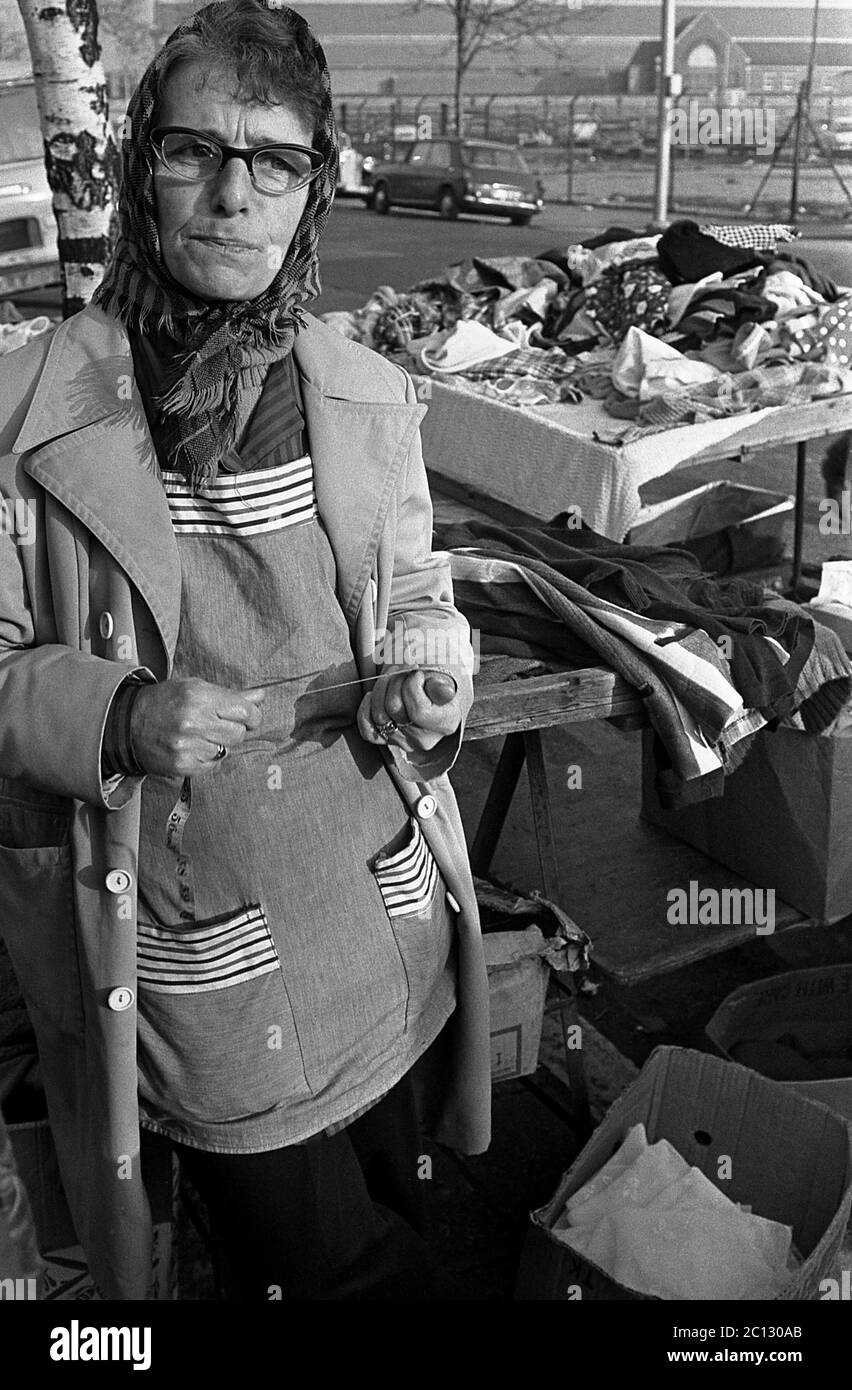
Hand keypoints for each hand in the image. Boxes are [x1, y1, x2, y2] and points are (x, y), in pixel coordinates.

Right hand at [129, 679, 265, 777]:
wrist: (128, 722)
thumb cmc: (166, 701)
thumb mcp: (196, 688)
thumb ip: (232, 695)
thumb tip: (261, 696)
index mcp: (200, 697)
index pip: (246, 712)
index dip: (252, 716)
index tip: (248, 717)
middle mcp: (194, 722)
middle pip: (238, 734)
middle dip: (234, 730)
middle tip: (217, 725)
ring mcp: (187, 746)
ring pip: (226, 751)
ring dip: (218, 745)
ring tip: (200, 736)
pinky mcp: (182, 765)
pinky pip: (212, 766)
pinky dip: (207, 759)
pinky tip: (193, 748)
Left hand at [357, 669, 459, 754]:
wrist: (424, 692)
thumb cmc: (434, 684)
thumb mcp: (443, 680)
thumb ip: (441, 686)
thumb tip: (444, 692)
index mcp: (445, 724)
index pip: (419, 710)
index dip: (412, 684)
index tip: (416, 672)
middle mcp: (424, 739)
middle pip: (395, 709)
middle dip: (395, 680)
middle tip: (402, 669)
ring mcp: (402, 741)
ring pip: (379, 715)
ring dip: (381, 688)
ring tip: (391, 677)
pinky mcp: (384, 739)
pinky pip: (366, 728)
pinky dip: (366, 708)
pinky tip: (374, 695)